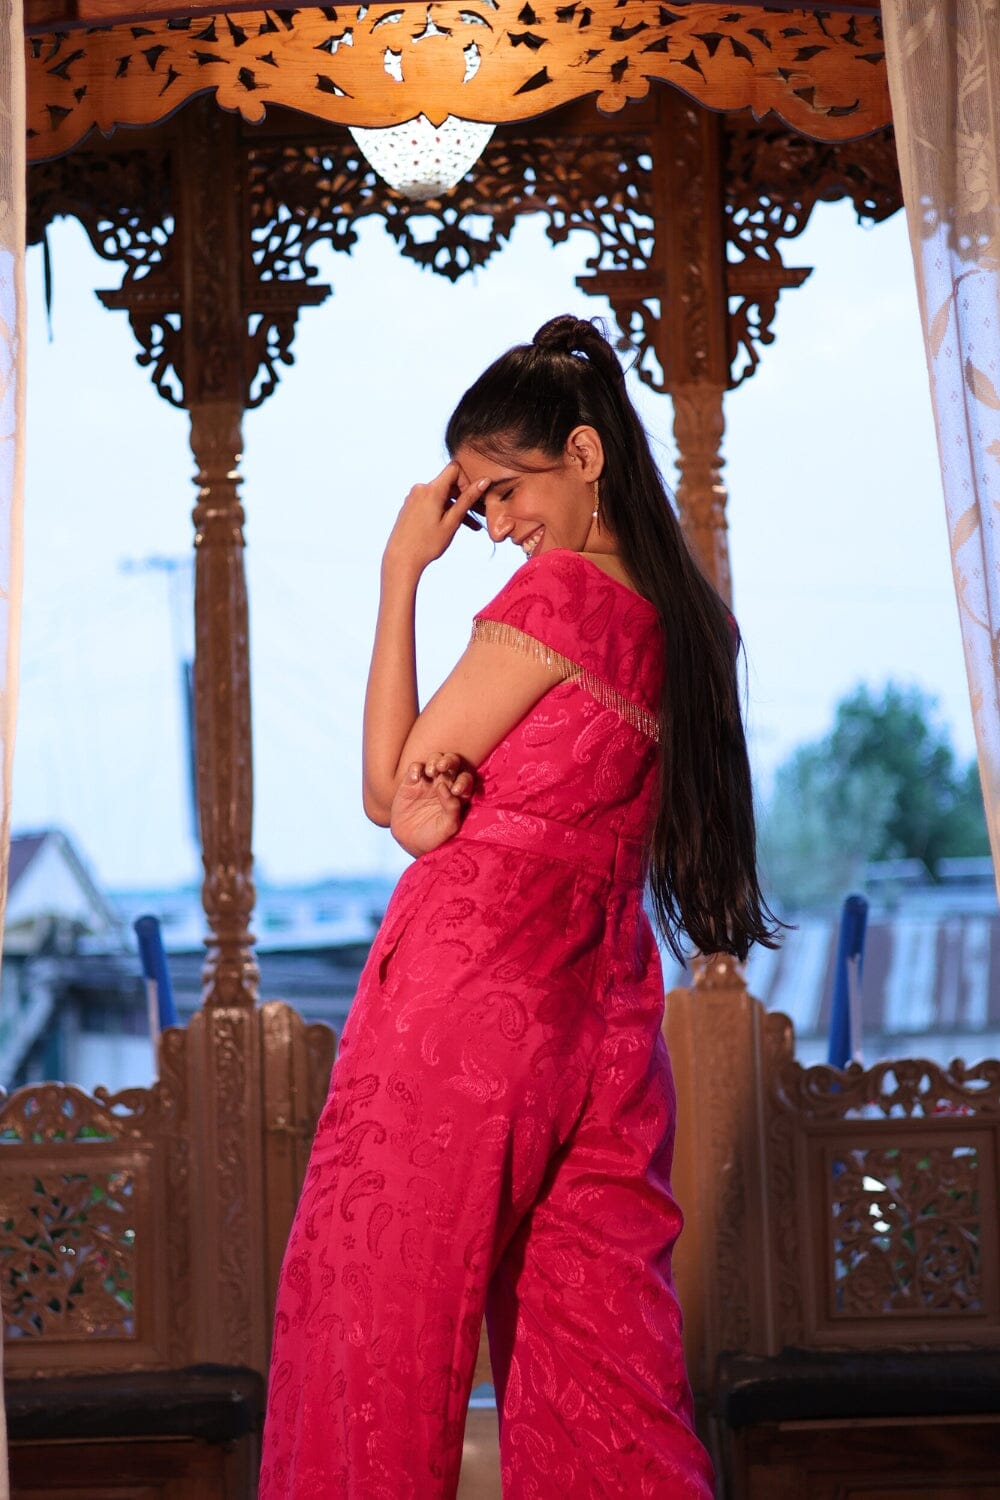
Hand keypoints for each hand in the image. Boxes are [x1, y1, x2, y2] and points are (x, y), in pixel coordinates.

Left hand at [383, 464, 487, 580]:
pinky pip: (431, 502)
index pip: (454, 469)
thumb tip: (483, 481)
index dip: (466, 480)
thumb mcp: (452, 522)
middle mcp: (420, 489)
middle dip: (464, 497)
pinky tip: (451, 526)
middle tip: (479, 515)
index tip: (471, 500)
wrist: (400, 559)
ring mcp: (413, 497)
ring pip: (441, 496)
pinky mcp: (410, 506)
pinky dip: (443, 510)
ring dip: (455, 507)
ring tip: (471, 526)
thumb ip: (467, 500)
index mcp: (431, 490)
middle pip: (448, 483)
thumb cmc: (426, 544)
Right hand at [390, 753, 474, 856]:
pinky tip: (414, 778)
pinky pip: (415, 767)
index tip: (456, 791)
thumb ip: (452, 808)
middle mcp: (444, 784)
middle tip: (442, 767)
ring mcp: (427, 782)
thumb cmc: (433, 837)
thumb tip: (447, 787)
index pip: (465, 779)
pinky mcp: (410, 783)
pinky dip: (415, 768)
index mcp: (458, 794)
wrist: (409, 843)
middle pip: (452, 763)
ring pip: (434, 760)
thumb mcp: (447, 827)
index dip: (463, 781)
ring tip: (430, 772)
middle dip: (449, 761)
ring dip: (434, 760)